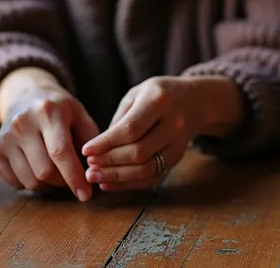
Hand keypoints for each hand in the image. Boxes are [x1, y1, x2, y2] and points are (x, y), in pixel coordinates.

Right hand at [0, 68, 99, 200]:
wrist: (26, 95)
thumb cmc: (59, 109)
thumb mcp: (80, 114)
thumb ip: (91, 140)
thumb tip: (93, 170)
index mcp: (48, 112)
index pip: (60, 152)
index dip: (74, 177)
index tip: (86, 195)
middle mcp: (22, 123)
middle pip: (45, 171)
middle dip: (63, 182)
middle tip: (72, 178)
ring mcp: (6, 137)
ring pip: (30, 181)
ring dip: (48, 185)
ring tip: (56, 173)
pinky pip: (16, 183)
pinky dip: (31, 184)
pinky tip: (38, 170)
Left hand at [81, 76, 242, 191]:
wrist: (193, 100)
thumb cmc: (156, 95)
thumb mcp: (136, 95)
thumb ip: (119, 120)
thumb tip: (96, 149)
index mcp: (159, 100)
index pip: (130, 129)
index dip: (106, 143)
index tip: (85, 150)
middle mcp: (173, 123)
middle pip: (138, 152)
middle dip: (109, 162)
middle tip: (88, 167)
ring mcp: (179, 143)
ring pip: (146, 169)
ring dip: (117, 177)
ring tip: (94, 177)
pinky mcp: (177, 157)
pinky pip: (152, 176)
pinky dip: (129, 183)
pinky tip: (109, 184)